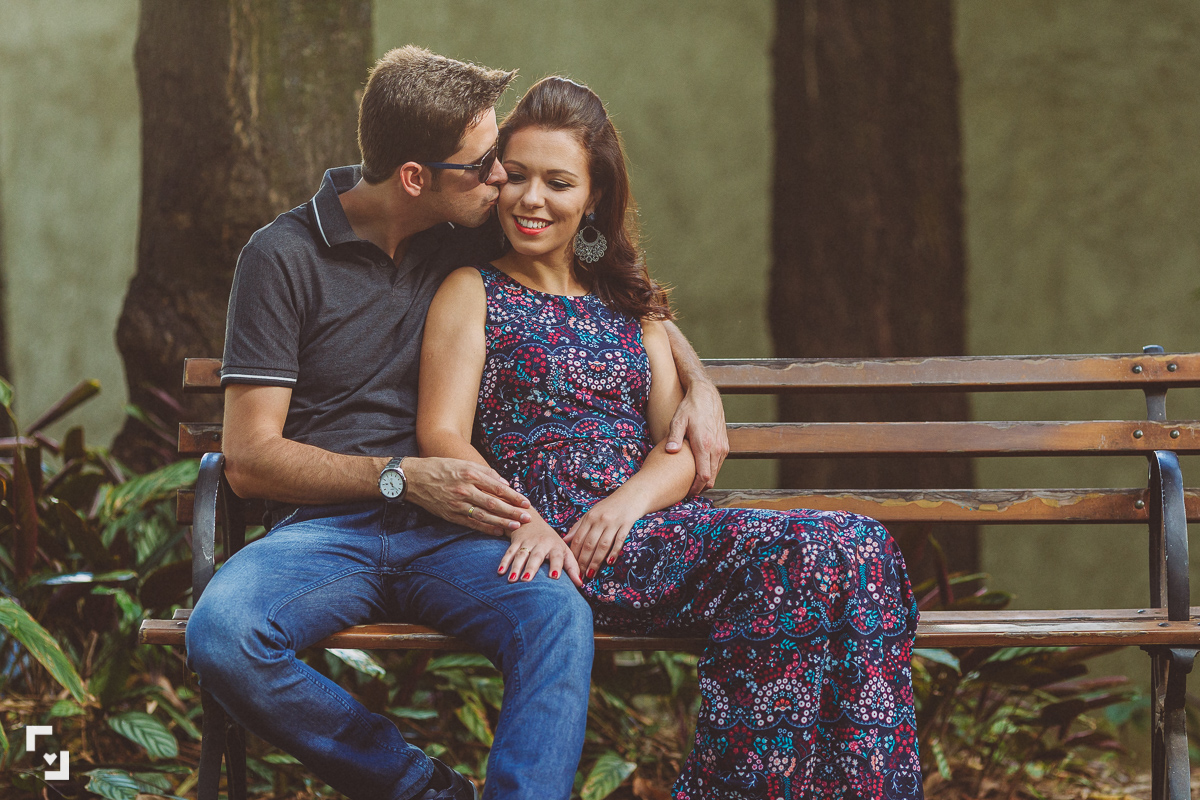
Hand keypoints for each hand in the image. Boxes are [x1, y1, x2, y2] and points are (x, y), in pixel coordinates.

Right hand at [402, 457, 530, 534]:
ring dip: (502, 522)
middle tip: (527, 517)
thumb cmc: (441, 467)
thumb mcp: (463, 463)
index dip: (513, 496)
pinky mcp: (450, 515)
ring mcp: (457, 504)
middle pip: (493, 503)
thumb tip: (505, 484)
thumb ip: (486, 473)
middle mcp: (464, 490)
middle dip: (512, 511)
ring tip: (516, 526)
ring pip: (484, 515)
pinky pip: (471, 523)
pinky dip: (486, 528)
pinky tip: (498, 531)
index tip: (526, 502)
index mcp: (469, 474)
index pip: (497, 488)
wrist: (414, 478)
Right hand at [499, 517, 582, 587]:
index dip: (556, 566)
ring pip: (521, 555)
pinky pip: (509, 552)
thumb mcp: (564, 550)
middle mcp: (542, 544)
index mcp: (556, 547)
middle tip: (527, 580)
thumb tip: (581, 584)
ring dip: (516, 566)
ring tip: (512, 579)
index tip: (554, 577)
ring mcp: (528, 542)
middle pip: (536, 556)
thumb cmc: (551, 541)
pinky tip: (500, 572)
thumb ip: (572, 566)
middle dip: (531, 568)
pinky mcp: (516, 541)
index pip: (557, 557)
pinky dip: (504, 561)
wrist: (532, 520)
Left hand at [564, 497, 640, 580]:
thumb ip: (578, 527)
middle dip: (583, 561)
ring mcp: (614, 523)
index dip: (574, 554)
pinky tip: (609, 563)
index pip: (579, 538)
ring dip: (596, 561)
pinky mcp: (626, 525)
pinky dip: (614, 552)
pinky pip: (619, 541)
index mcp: (590, 517)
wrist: (631, 495)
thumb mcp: (591, 513)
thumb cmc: (609, 507)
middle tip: (580, 575)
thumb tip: (564, 540)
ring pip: (603, 545)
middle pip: (589, 544)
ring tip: (591, 573)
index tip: (571, 566)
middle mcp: (600, 520)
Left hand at [665, 378, 728, 495]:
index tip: (686, 494)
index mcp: (705, 445)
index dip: (695, 489)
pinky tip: (698, 471)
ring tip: (690, 484)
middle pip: (711, 478)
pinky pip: (718, 464)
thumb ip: (674, 436)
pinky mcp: (724, 444)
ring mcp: (723, 447)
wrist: (706, 395)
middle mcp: (717, 448)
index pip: (703, 476)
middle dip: (700, 488)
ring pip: (716, 472)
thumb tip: (670, 451)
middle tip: (685, 493)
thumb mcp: (678, 420)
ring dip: (706, 480)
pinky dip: (710, 470)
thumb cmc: (690, 408)